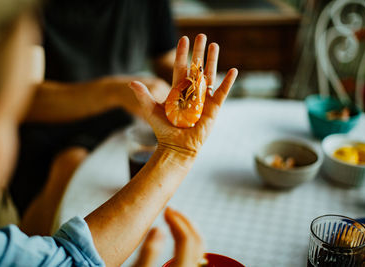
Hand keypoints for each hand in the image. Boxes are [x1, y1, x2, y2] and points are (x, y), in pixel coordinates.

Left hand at [129, 34, 237, 156]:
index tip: (182, 39)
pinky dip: (228, 82)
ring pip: (209, 75)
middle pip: (196, 67)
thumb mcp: (151, 110)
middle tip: (201, 35)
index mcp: (178, 91)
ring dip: (212, 60)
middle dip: (198, 51)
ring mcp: (204, 99)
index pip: (180, 67)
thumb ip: (143, 96)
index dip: (181, 54)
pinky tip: (233, 70)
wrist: (177, 146)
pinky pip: (222, 92)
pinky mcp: (214, 108)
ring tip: (214, 45)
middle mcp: (192, 92)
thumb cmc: (164, 130)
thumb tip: (131, 82)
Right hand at [133, 207, 203, 266]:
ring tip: (173, 218)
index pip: (186, 238)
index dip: (176, 220)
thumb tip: (158, 229)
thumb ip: (148, 253)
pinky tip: (176, 234)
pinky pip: (195, 252)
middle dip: (184, 221)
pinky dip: (188, 238)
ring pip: (199, 246)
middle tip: (171, 210)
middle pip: (197, 240)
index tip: (166, 210)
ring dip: (188, 228)